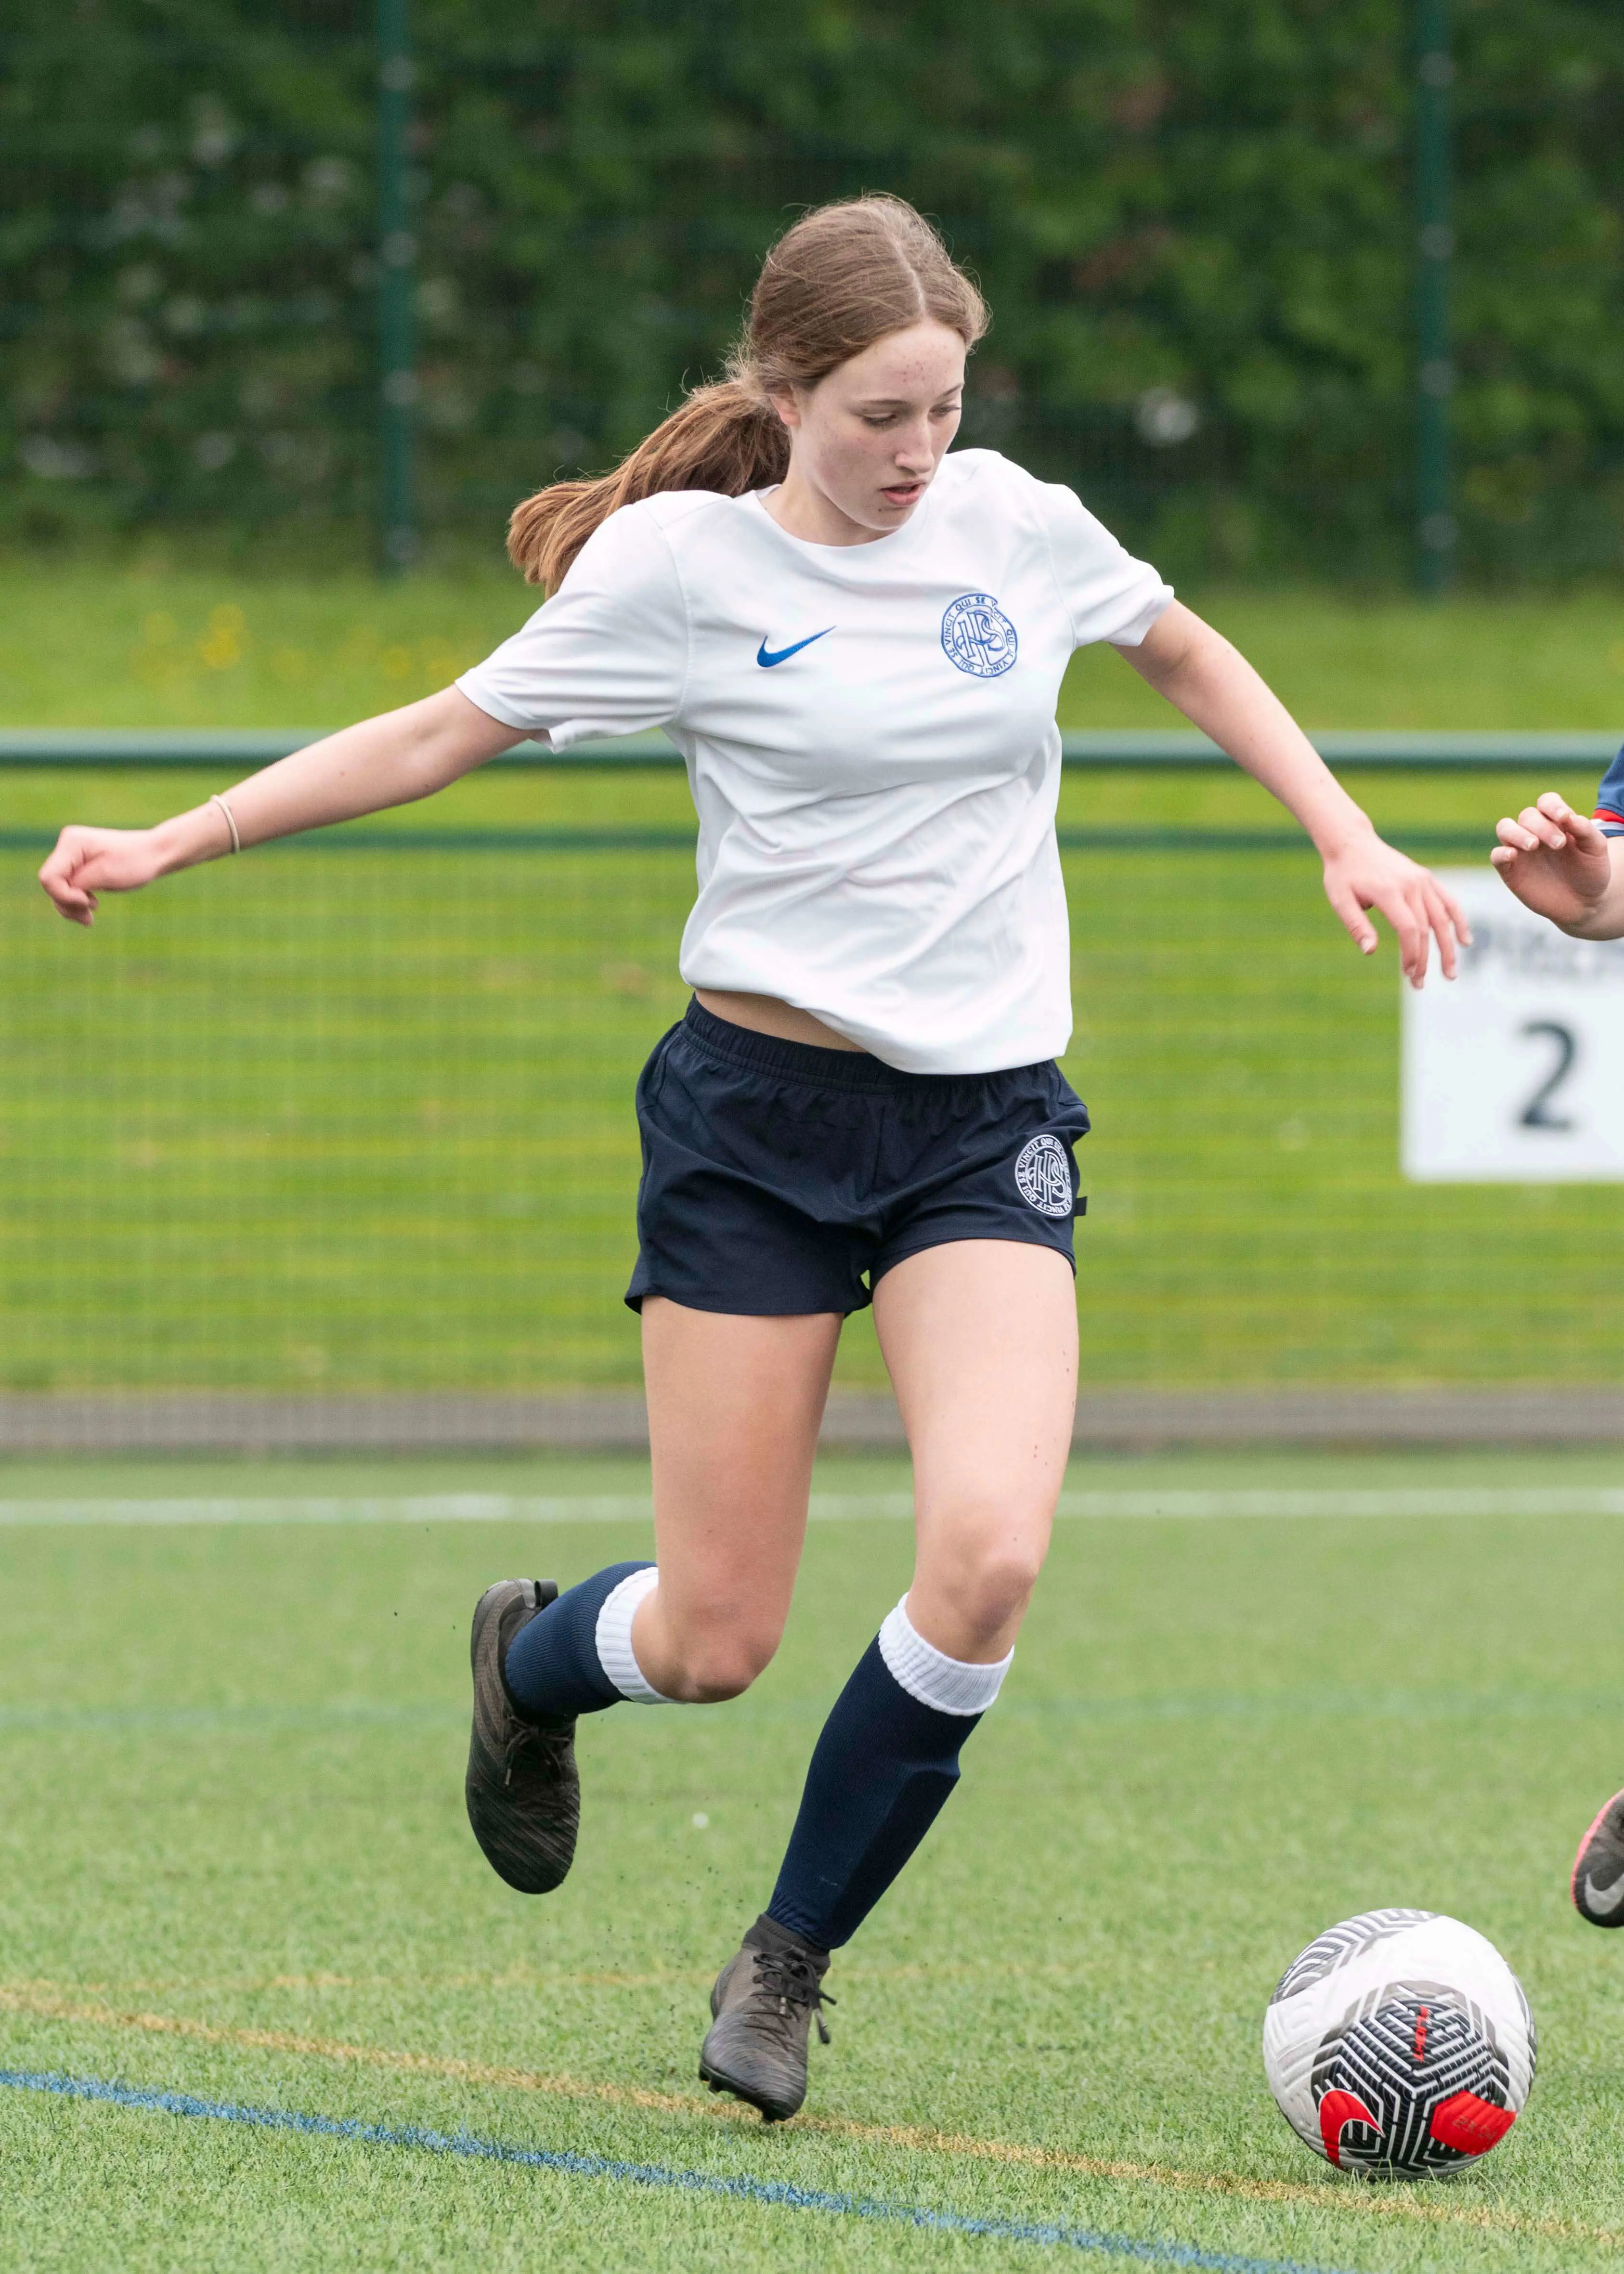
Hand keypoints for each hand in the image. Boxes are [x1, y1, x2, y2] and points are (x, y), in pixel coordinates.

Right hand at [38, 825, 167, 926]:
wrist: (154, 855)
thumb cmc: (135, 863)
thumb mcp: (105, 875)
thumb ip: (77, 884)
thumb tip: (57, 893)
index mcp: (71, 843)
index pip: (49, 878)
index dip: (64, 896)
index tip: (88, 901)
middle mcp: (67, 846)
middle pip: (51, 885)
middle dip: (68, 904)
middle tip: (90, 917)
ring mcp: (71, 855)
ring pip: (57, 889)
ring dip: (71, 907)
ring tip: (90, 918)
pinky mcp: (77, 865)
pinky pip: (67, 888)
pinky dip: (76, 901)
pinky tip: (92, 906)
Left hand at [1320, 831, 1468, 986]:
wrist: (1352, 843)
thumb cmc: (1342, 875)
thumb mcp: (1340, 900)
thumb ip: (1357, 926)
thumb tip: (1370, 952)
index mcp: (1389, 892)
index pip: (1409, 929)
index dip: (1412, 954)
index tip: (1409, 974)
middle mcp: (1411, 885)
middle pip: (1426, 928)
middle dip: (1426, 959)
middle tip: (1421, 984)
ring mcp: (1422, 880)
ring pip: (1442, 918)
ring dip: (1448, 947)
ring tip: (1450, 972)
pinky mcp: (1426, 878)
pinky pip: (1447, 901)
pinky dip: (1458, 920)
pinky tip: (1465, 941)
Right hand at [1490, 792, 1613, 928]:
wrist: (1583, 903)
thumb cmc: (1590, 872)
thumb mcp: (1596, 849)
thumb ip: (1585, 830)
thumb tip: (1568, 816)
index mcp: (1556, 822)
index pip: (1546, 802)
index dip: (1552, 805)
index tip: (1563, 817)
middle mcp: (1535, 832)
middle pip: (1527, 815)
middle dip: (1542, 826)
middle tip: (1559, 844)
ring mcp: (1520, 850)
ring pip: (1505, 828)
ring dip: (1517, 833)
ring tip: (1533, 845)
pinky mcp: (1510, 870)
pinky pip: (1496, 855)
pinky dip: (1501, 853)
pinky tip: (1513, 855)